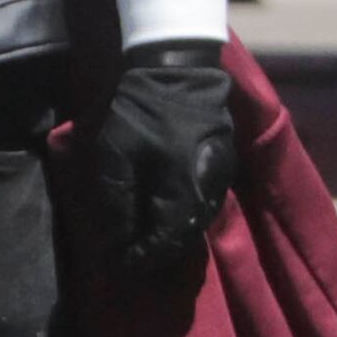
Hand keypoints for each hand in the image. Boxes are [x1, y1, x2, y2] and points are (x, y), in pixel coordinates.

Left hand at [88, 42, 238, 289]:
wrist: (175, 71)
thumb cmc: (139, 114)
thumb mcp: (114, 159)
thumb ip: (116, 206)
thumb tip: (115, 246)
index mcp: (184, 192)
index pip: (165, 243)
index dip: (142, 259)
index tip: (119, 265)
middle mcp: (208, 192)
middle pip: (184, 238)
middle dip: (157, 253)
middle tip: (130, 258)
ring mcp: (220, 179)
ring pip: (196, 224)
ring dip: (170, 237)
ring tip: (144, 241)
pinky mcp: (222, 166)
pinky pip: (203, 204)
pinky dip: (182, 216)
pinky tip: (163, 215)